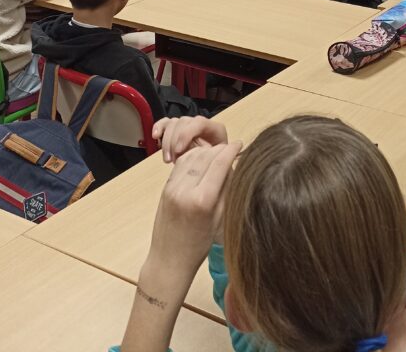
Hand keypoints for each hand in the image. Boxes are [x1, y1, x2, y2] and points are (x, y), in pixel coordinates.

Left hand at [145, 142, 240, 281]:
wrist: (168, 260)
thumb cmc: (198, 245)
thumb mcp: (219, 219)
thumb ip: (226, 190)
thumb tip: (233, 166)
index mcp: (202, 200)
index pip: (220, 163)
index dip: (231, 150)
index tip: (240, 144)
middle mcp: (185, 190)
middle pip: (206, 155)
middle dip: (220, 149)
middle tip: (231, 150)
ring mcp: (173, 187)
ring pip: (192, 155)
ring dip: (206, 151)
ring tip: (217, 154)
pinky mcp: (165, 188)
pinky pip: (180, 163)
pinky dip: (193, 156)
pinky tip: (201, 160)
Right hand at [152, 116, 229, 162]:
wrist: (212, 171)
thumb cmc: (218, 169)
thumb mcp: (218, 164)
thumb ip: (211, 158)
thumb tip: (201, 156)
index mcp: (215, 130)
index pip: (200, 122)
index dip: (187, 134)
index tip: (179, 151)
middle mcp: (201, 124)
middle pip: (184, 122)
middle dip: (175, 141)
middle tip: (173, 160)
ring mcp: (188, 126)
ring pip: (173, 123)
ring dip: (167, 141)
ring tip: (167, 160)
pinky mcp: (176, 130)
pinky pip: (166, 123)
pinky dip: (159, 127)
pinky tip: (155, 137)